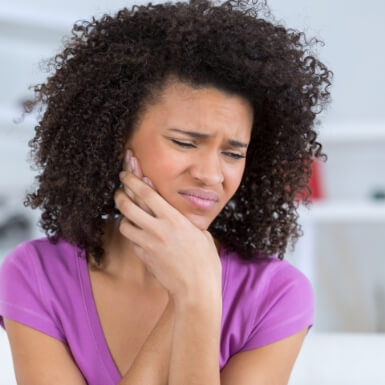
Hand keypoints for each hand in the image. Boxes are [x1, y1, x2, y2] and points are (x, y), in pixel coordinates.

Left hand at [114, 151, 221, 304]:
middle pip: (128, 205)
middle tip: (120, 190)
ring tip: (129, 214)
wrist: (196, 289)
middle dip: (120, 194)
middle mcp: (158, 229)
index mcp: (174, 219)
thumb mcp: (200, 233)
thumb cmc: (204, 261)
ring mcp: (148, 244)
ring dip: (124, 216)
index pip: (147, 193)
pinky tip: (140, 234)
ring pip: (124, 224)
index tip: (126, 172)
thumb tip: (175, 210)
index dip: (133, 179)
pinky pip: (132, 241)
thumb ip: (184, 220)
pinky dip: (133, 235)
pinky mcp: (144, 257)